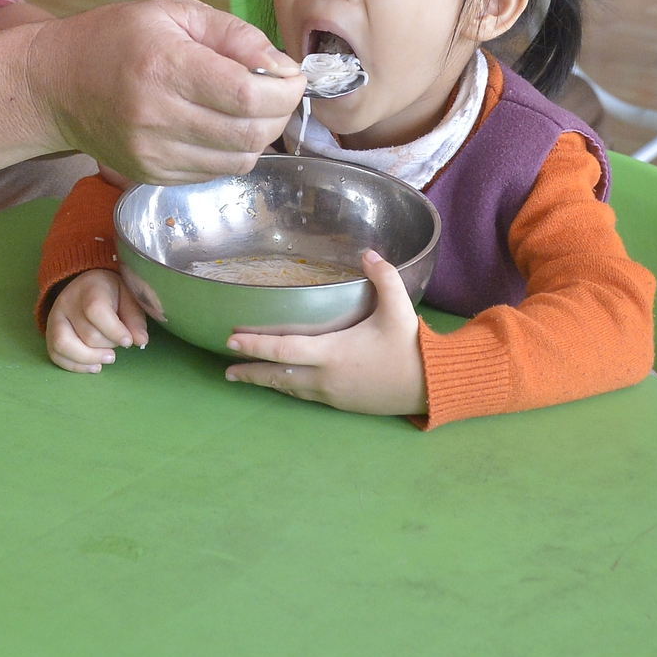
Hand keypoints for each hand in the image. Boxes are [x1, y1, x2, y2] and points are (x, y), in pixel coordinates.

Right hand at [27, 0, 305, 184]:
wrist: (55, 85)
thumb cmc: (115, 39)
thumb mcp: (175, 13)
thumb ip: (234, 35)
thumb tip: (282, 66)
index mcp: (164, 66)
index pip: (247, 93)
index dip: (285, 89)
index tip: (292, 75)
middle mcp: (157, 116)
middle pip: (251, 132)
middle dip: (280, 112)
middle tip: (277, 90)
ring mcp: (153, 153)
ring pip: (239, 160)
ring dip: (260, 134)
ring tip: (249, 107)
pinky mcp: (152, 175)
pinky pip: (215, 172)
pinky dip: (232, 151)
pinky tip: (219, 125)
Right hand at [46, 267, 154, 371]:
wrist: (87, 286)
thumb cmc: (112, 293)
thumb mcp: (128, 297)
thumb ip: (135, 318)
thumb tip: (140, 341)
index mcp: (89, 287)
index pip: (96, 310)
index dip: (113, 330)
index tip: (128, 341)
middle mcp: (67, 302)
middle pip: (87, 334)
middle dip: (108, 344)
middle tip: (120, 342)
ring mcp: (54, 319)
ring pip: (65, 345)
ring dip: (90, 358)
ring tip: (109, 358)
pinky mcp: (50, 335)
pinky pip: (56, 356)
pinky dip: (76, 366)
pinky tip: (95, 365)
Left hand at [224, 251, 428, 415]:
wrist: (431, 386)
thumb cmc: (411, 347)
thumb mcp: (399, 308)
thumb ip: (383, 277)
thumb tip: (367, 253)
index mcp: (333, 353)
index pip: (284, 349)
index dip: (255, 345)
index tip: (231, 341)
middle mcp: (326, 376)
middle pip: (278, 375)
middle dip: (250, 371)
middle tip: (226, 368)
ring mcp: (333, 393)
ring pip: (290, 388)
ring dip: (267, 381)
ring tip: (245, 376)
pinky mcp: (341, 403)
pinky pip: (306, 395)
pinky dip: (288, 387)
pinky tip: (283, 383)